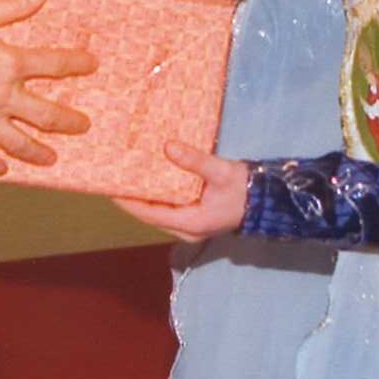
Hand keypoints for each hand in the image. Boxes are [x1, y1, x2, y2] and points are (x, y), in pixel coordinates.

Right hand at [0, 0, 94, 174]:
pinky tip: (1, 169)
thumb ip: (8, 6)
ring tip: (51, 158)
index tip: (91, 65)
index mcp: (7, 64)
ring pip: (18, 143)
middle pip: (46, 115)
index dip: (75, 63)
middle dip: (69, 121)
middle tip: (84, 126)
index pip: (52, 64)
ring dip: (38, 152)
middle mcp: (0, 98)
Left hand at [114, 141, 247, 240]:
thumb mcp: (221, 171)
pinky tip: (149, 182)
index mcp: (191, 223)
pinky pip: (168, 210)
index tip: (110, 188)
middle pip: (150, 216)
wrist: (268, 200)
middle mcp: (187, 231)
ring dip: (143, 198)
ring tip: (126, 178)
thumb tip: (169, 147)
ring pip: (158, 214)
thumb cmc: (245, 188)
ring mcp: (190, 228)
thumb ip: (195, 160)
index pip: (150, 214)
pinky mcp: (194, 220)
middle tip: (113, 178)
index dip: (128, 202)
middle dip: (132, 199)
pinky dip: (157, 197)